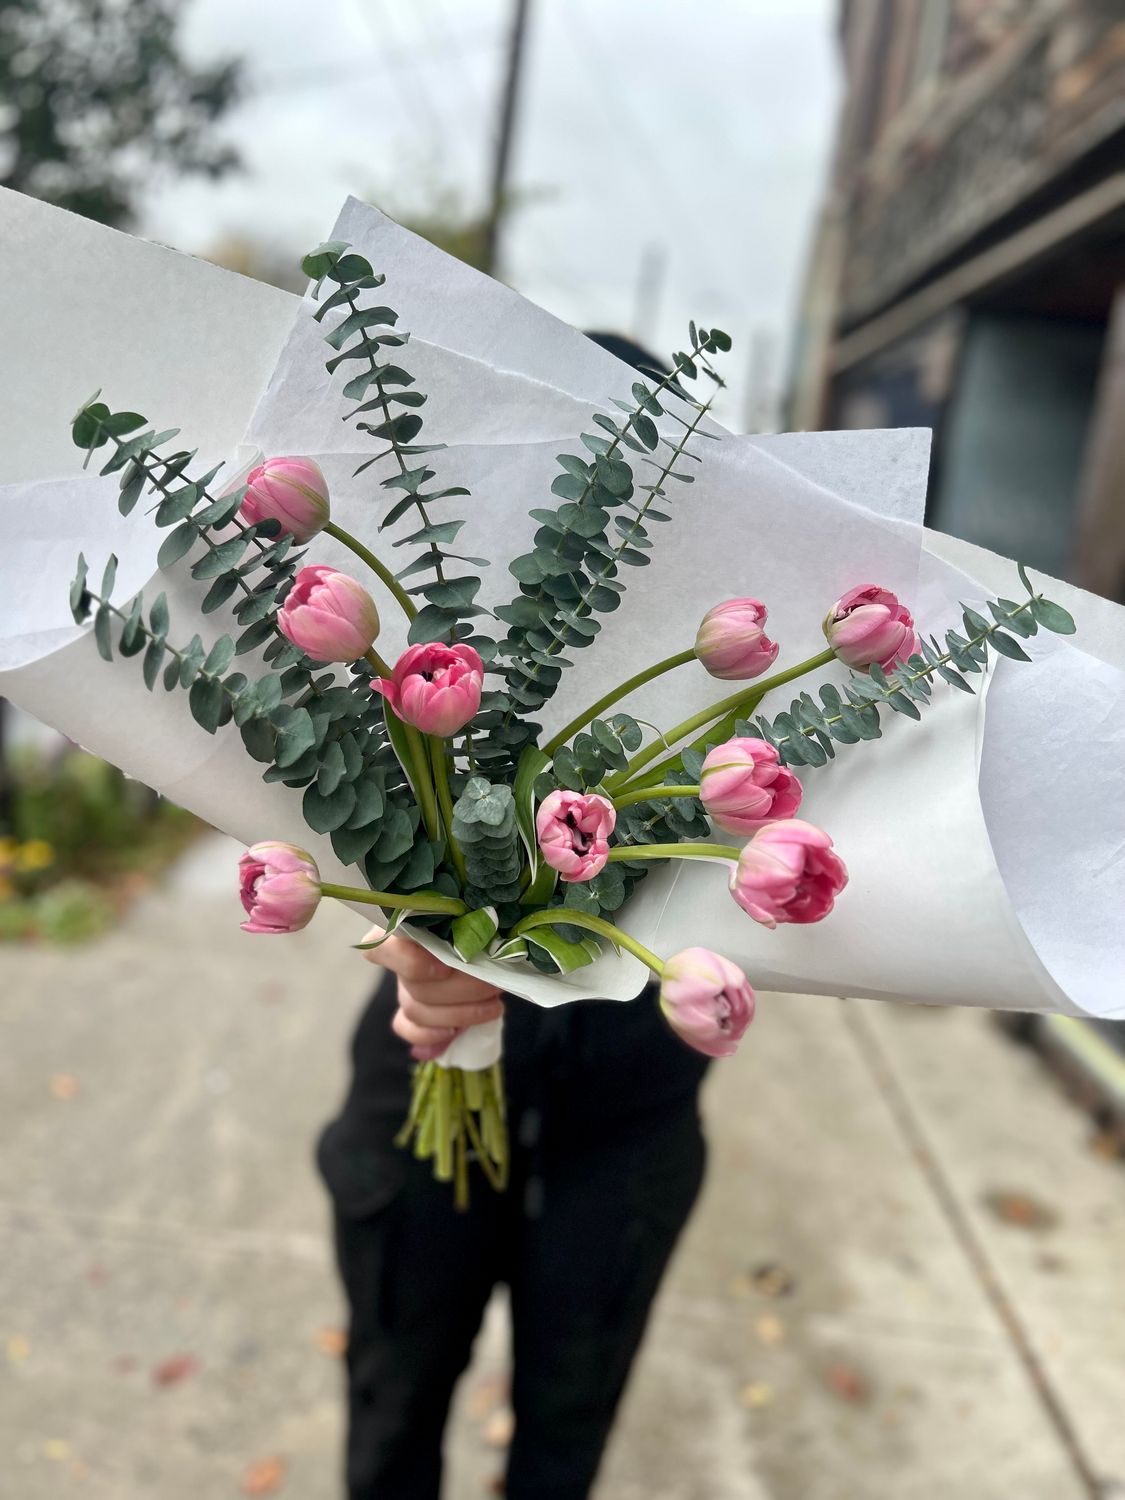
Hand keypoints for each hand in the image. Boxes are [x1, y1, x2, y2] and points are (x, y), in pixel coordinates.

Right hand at [361, 926, 502, 1060]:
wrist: (488, 944)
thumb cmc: (481, 925)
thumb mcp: (477, 919)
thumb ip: (469, 927)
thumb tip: (478, 945)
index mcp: (407, 926)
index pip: (382, 945)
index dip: (409, 962)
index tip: (446, 967)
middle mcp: (400, 956)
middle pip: (414, 985)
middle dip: (461, 989)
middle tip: (493, 984)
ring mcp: (405, 986)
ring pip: (416, 1010)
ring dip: (459, 1012)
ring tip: (494, 1005)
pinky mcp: (413, 1013)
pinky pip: (410, 1029)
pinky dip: (432, 1034)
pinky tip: (458, 1031)